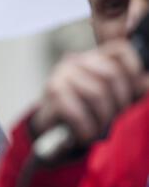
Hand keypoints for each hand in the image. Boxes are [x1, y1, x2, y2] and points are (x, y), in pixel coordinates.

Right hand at [32, 39, 148, 143]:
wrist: (46, 128)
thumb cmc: (79, 113)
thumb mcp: (105, 99)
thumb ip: (126, 88)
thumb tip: (146, 84)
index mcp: (90, 58)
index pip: (119, 50)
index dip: (134, 69)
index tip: (134, 94)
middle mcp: (73, 61)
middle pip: (110, 75)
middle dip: (119, 103)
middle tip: (114, 121)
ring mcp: (60, 75)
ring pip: (96, 94)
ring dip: (102, 119)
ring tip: (99, 132)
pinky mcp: (52, 92)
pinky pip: (78, 111)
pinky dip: (86, 129)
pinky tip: (85, 136)